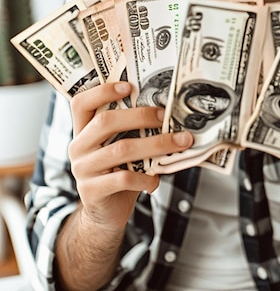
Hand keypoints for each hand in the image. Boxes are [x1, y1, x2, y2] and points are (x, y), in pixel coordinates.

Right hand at [68, 81, 193, 231]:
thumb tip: (171, 111)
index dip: (102, 91)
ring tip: (180, 142)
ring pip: (121, 149)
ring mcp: (82, 170)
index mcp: (84, 130)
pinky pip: (123, 179)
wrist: (106, 212)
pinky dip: (146, 177)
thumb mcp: (123, 146)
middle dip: (141, 116)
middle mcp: (78, 147)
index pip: (81, 103)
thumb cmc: (120, 171)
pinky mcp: (91, 191)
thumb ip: (134, 130)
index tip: (129, 86)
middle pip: (106, 122)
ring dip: (156, 144)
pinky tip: (156, 180)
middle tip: (166, 115)